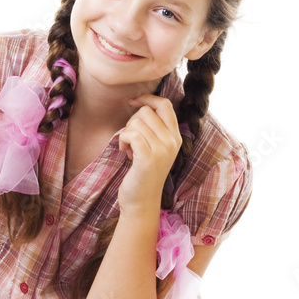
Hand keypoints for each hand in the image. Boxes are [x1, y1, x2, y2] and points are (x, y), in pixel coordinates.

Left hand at [117, 95, 181, 214]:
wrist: (141, 201)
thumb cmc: (142, 173)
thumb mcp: (155, 147)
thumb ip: (154, 128)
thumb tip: (141, 103)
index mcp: (176, 136)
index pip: (165, 104)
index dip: (147, 98)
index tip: (133, 102)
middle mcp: (172, 141)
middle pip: (147, 111)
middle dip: (132, 121)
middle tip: (131, 139)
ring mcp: (162, 149)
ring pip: (136, 122)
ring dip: (126, 133)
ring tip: (129, 149)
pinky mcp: (148, 157)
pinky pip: (130, 134)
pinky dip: (122, 141)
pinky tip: (125, 152)